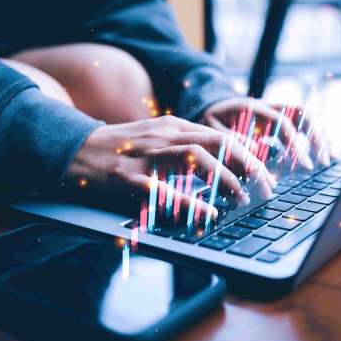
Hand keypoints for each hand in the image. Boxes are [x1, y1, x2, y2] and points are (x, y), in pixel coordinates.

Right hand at [65, 116, 276, 217]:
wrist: (75, 148)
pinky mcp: (127, 177)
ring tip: (240, 198)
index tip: (264, 173)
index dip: (247, 153)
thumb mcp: (156, 138)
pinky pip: (161, 189)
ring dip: (223, 178)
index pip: (219, 135)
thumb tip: (221, 162)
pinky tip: (204, 213)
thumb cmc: (121, 147)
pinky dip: (186, 201)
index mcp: (173, 126)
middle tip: (265, 186)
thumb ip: (185, 145)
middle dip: (246, 163)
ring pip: (194, 158)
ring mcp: (145, 155)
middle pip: (215, 142)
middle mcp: (164, 135)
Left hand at [202, 97, 330, 169]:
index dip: (296, 145)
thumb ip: (232, 140)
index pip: (283, 124)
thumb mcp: (212, 131)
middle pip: (301, 114)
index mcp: (252, 107)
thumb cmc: (209, 121)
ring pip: (303, 116)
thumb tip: (257, 150)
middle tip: (325, 161)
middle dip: (316, 138)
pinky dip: (310, 136)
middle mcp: (266, 104)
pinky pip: (298, 121)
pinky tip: (318, 153)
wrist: (207, 104)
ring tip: (329, 157)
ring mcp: (272, 108)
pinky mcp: (275, 116)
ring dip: (318, 135)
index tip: (307, 166)